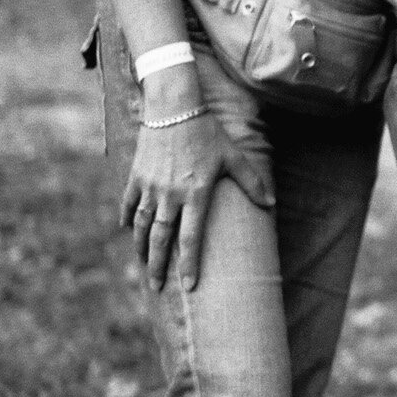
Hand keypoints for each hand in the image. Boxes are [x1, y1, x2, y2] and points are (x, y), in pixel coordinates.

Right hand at [121, 71, 272, 292]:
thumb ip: (251, 182)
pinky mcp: (136, 176)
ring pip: (140, 225)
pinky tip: (126, 230)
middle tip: (156, 288)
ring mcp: (150, 186)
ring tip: (143, 264)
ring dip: (140, 247)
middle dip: (158, 266)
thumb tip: (270, 204)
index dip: (190, 263)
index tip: (189, 285)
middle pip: (160, 238)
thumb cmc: (208, 133)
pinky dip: (125, 218)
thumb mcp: (234, 157)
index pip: (192, 238)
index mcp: (196, 194)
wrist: (174, 108)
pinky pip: (128, 203)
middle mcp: (170, 195)